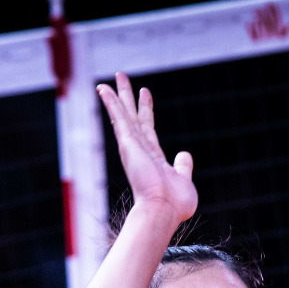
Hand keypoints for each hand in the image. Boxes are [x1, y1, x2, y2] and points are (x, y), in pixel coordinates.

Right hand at [97, 72, 195, 222]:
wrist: (163, 211)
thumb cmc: (174, 204)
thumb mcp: (184, 180)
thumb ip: (183, 166)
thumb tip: (185, 154)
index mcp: (153, 158)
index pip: (148, 129)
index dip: (146, 110)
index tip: (144, 93)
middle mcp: (140, 150)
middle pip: (133, 117)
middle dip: (128, 97)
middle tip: (122, 77)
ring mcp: (133, 147)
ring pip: (124, 114)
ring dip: (119, 94)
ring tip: (116, 75)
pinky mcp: (128, 144)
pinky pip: (118, 118)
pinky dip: (111, 103)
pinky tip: (104, 89)